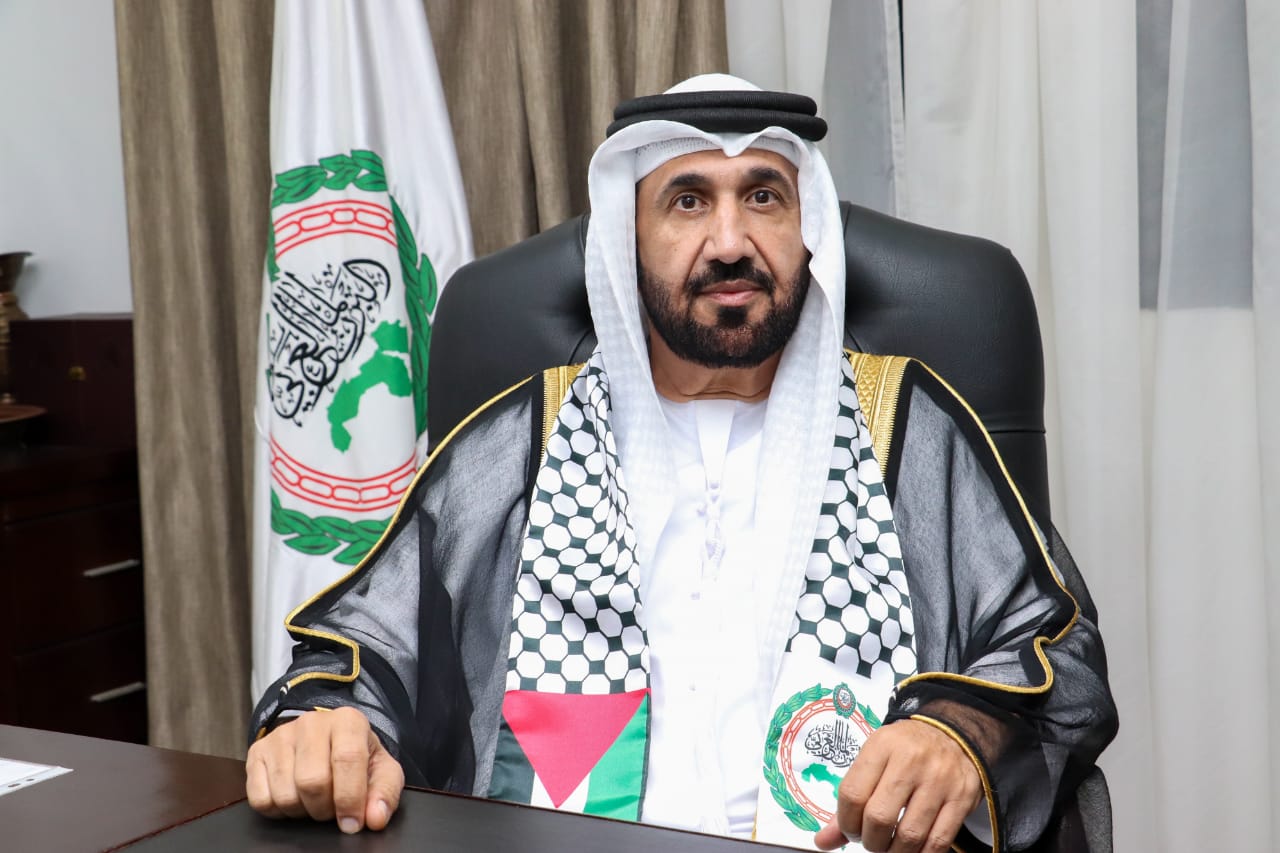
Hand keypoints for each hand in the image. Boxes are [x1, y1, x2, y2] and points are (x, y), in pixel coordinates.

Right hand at [246, 706, 404, 832]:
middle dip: (325, 808)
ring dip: (302, 810)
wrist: (325, 740)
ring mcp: (280, 737)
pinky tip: (294, 798)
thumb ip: (384, 793)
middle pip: (313, 781)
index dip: (350, 798)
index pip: (347, 759)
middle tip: (332, 808)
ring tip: (314, 800)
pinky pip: (261, 800)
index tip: (352, 823)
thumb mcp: (380, 770)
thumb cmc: (355, 757)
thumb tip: (375, 819)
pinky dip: (278, 811)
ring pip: (286, 794)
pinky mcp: (256, 754)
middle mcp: (311, 723)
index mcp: (347, 721)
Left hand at [813, 719, 982, 852]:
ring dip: (894, 852)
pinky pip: (938, 841)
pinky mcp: (961, 799)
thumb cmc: (906, 750)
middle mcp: (910, 761)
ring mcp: (939, 780)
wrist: (954, 734)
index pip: (852, 794)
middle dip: (870, 841)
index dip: (845, 822)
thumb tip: (822, 842)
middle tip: (871, 840)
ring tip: (890, 847)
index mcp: (882, 746)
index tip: (851, 829)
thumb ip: (850, 800)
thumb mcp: (875, 759)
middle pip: (879, 817)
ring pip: (909, 835)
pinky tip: (912, 851)